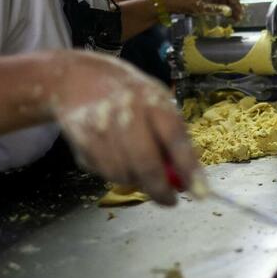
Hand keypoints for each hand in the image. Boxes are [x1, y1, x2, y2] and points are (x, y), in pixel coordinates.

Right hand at [51, 52, 200, 204]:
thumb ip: (174, 133)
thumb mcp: (156, 99)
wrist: (76, 77)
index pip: (174, 137)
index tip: (200, 193)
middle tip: (170, 200)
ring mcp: (100, 127)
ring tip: (141, 172)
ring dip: (137, 182)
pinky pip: (105, 173)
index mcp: (151, 99)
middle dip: (160, 189)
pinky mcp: (82, 142)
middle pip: (146, 163)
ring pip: (124, 174)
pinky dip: (117, 175)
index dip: (188, 168)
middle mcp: (125, 111)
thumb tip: (191, 175)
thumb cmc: (127, 92)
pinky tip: (119, 161)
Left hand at [166, 0, 242, 20]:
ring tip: (235, 18)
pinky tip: (227, 15)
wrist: (173, 2)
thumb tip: (228, 11)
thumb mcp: (201, 7)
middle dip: (234, 7)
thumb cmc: (185, 2)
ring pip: (224, 0)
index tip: (240, 12)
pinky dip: (224, 8)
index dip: (236, 4)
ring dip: (230, 9)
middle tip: (239, 17)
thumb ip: (215, 9)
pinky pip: (219, 1)